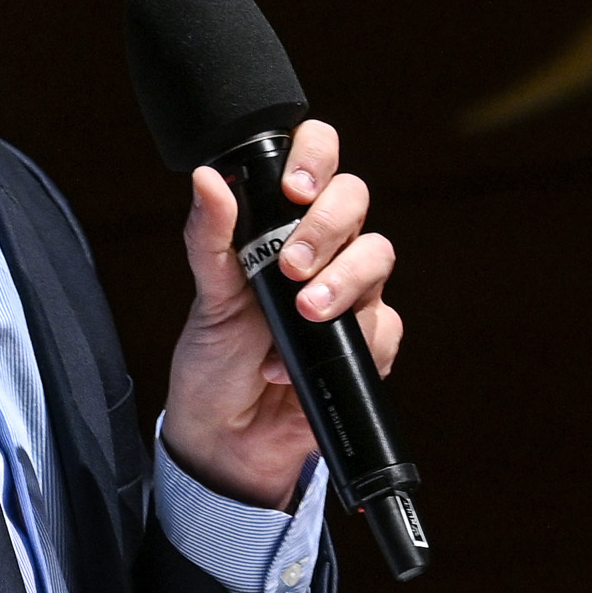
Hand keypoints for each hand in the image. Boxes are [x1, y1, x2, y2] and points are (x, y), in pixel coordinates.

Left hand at [160, 116, 401, 509]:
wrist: (229, 435)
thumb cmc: (215, 358)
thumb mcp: (207, 296)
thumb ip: (210, 237)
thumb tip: (207, 178)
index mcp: (282, 224)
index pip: (317, 162)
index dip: (316, 157)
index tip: (294, 188)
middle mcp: (324, 249)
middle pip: (355, 201)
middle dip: (329, 227)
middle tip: (292, 265)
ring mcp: (350, 294)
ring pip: (377, 258)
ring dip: (344, 282)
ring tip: (305, 314)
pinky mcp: (368, 343)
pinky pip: (384, 327)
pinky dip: (347, 344)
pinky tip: (296, 369)